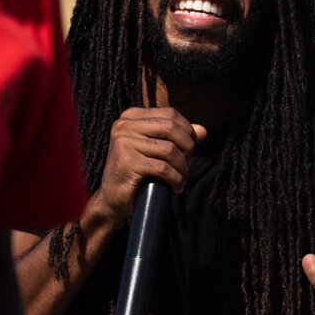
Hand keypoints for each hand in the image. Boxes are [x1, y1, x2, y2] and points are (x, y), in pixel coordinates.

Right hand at [94, 108, 205, 225]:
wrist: (112, 200)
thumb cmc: (135, 173)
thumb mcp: (155, 150)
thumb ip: (177, 137)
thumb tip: (203, 131)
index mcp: (130, 117)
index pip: (170, 114)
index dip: (187, 130)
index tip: (191, 149)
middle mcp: (124, 126)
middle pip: (170, 128)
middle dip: (187, 147)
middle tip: (188, 164)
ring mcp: (124, 143)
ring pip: (169, 150)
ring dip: (182, 167)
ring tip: (182, 178)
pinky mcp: (127, 163)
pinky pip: (163, 168)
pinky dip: (175, 179)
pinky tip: (176, 187)